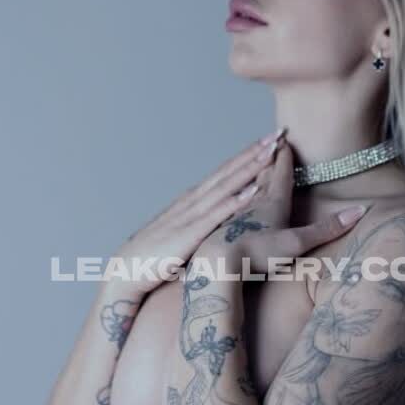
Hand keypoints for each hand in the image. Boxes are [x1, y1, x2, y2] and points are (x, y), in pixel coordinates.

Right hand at [114, 134, 282, 286]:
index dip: (246, 156)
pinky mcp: (189, 235)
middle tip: (278, 133)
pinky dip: (235, 201)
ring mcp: (190, 216)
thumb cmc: (154, 257)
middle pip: (228, 172)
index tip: (268, 141)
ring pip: (225, 186)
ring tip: (270, 152)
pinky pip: (216, 215)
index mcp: (192, 201)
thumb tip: (220, 224)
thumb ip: (199, 226)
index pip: (223, 173)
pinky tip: (252, 190)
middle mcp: (192, 202)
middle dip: (254, 152)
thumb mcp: (181, 235)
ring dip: (249, 168)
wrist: (126, 271)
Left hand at [200, 138, 367, 273]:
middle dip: (268, 158)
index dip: (284, 157)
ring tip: (252, 162)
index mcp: (272, 203)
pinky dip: (233, 195)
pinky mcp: (219, 228)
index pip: (280, 174)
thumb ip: (327, 228)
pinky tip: (229, 199)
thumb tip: (360, 211)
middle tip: (271, 141)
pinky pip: (228, 205)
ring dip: (250, 173)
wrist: (216, 264)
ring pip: (244, 187)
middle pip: (262, 175)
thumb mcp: (297, 242)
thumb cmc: (257, 253)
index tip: (286, 139)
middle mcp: (252, 203)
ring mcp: (234, 215)